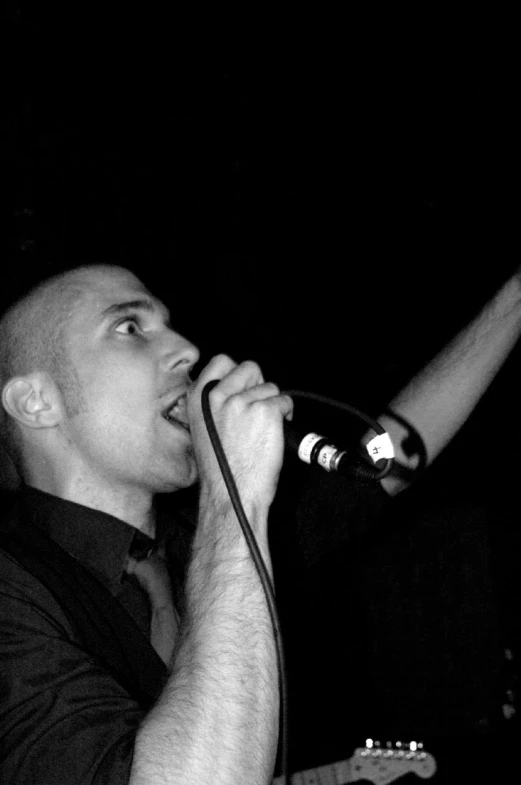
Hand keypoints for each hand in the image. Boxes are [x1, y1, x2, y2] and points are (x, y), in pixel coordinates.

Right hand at [187, 354, 292, 511]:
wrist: (231, 493)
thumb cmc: (220, 468)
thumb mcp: (203, 429)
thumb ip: (215, 404)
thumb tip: (237, 387)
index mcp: (198, 398)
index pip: (221, 361)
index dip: (237, 372)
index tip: (243, 386)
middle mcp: (218, 395)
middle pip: (250, 367)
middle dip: (258, 385)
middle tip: (256, 410)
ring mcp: (242, 402)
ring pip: (270, 387)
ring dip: (272, 405)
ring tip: (262, 430)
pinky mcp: (266, 411)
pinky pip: (285, 401)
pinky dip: (285, 416)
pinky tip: (273, 434)